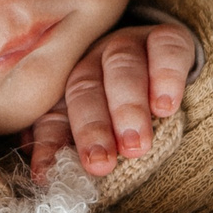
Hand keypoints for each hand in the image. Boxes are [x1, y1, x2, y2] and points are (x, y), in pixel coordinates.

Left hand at [27, 21, 197, 180]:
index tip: (47, 175)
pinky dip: (166, 75)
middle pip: (84, 86)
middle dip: (92, 127)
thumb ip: (70, 151)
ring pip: (121, 65)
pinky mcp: (165, 37)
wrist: (169, 76)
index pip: (53, 117)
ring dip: (127, 106)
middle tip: (101, 163)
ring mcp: (127, 44)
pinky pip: (166, 47)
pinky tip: (166, 106)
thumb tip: (43, 175)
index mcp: (67, 90)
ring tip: (136, 145)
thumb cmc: (125, 116)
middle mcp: (91, 61)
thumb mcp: (100, 138)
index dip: (49, 146)